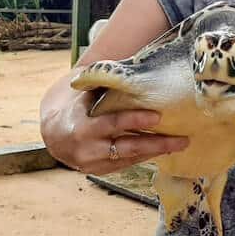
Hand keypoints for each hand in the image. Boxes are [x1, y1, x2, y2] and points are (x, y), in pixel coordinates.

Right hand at [40, 91, 188, 175]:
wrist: (53, 135)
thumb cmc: (76, 106)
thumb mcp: (83, 93)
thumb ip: (103, 82)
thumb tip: (133, 64)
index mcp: (81, 126)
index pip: (112, 124)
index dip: (134, 120)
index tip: (157, 116)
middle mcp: (87, 149)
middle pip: (127, 147)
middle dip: (155, 143)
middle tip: (181, 139)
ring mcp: (94, 163)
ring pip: (131, 159)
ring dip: (157, 152)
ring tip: (181, 144)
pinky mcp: (101, 171)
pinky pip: (127, 165)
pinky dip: (146, 156)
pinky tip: (164, 149)